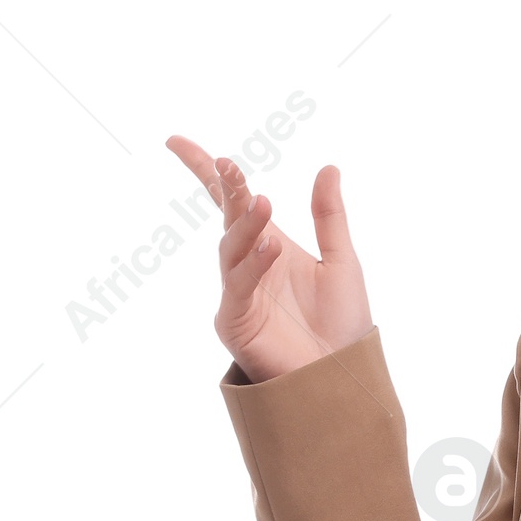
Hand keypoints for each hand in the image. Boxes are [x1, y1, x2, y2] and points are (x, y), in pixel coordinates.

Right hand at [164, 138, 373, 381]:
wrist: (344, 378)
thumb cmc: (342, 326)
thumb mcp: (341, 261)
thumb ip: (330, 217)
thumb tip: (329, 168)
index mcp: (268, 246)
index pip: (228, 202)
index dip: (206, 171)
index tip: (176, 143)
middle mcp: (247, 266)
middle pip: (226, 219)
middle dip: (224, 190)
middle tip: (228, 165)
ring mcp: (238, 294)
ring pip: (230, 250)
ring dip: (244, 226)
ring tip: (264, 203)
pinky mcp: (235, 323)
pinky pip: (238, 286)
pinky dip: (253, 264)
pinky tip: (271, 246)